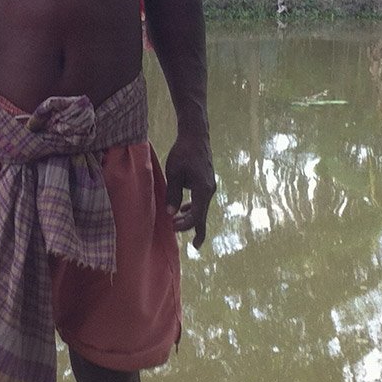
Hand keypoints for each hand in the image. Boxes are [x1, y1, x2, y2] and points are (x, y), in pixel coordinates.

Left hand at [164, 134, 215, 249]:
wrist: (195, 136)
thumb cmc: (183, 153)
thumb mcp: (174, 174)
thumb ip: (173, 194)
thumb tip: (171, 213)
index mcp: (203, 190)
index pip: (196, 215)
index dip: (185, 225)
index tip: (172, 227)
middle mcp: (209, 190)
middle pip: (203, 215)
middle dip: (196, 229)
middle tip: (193, 246)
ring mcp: (209, 186)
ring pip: (202, 208)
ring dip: (193, 219)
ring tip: (182, 227)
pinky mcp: (206, 182)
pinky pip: (201, 200)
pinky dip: (193, 207)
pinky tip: (183, 209)